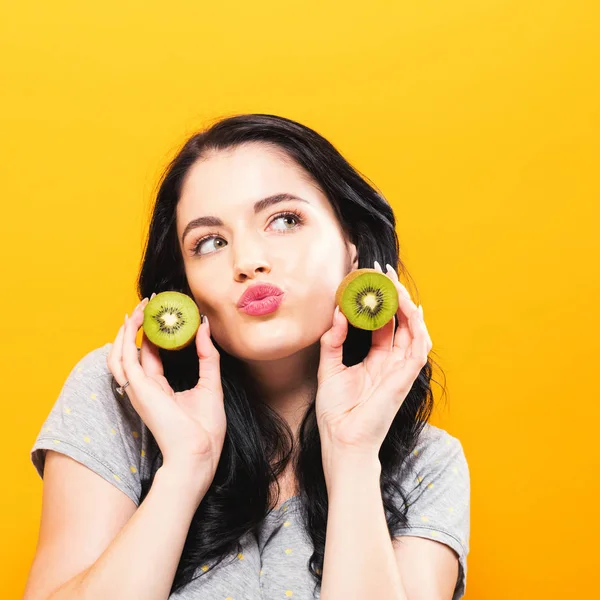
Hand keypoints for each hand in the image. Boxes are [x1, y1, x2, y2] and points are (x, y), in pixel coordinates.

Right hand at [107, 295, 225, 476]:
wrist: (200, 452)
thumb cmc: (206, 428)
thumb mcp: (210, 383)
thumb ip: (207, 355)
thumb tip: (204, 327)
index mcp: (160, 389)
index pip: (151, 357)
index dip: (152, 335)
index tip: (161, 314)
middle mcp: (145, 388)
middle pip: (133, 352)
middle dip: (136, 327)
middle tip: (146, 305)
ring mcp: (138, 389)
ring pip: (121, 353)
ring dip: (127, 329)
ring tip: (139, 308)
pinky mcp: (138, 388)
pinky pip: (124, 358)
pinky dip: (126, 338)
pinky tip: (135, 321)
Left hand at [316, 261, 432, 456]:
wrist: (341, 439)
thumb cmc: (336, 411)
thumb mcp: (329, 367)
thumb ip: (334, 340)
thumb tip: (338, 312)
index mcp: (376, 360)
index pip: (383, 324)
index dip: (378, 302)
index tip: (369, 280)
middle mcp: (391, 362)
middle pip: (400, 323)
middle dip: (394, 297)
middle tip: (384, 273)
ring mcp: (400, 369)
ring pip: (413, 330)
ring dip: (407, 306)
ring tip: (394, 285)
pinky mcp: (405, 377)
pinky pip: (418, 347)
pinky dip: (417, 327)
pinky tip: (410, 308)